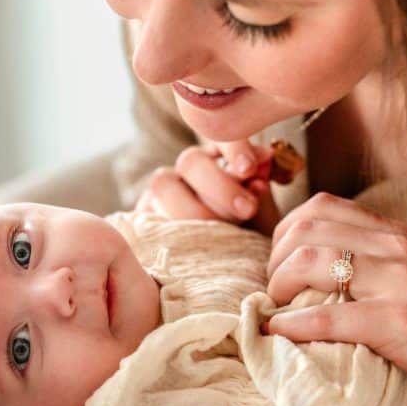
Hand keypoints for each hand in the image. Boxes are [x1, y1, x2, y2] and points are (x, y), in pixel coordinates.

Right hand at [135, 140, 280, 235]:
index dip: (234, 147)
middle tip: (246, 210)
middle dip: (220, 186)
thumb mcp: (261, 214)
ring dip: (194, 210)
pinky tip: (188, 246)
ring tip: (221, 235)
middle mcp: (187, 168)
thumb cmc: (248, 236)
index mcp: (221, 156)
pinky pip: (144, 214)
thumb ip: (260, 188)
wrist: (224, 269)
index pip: (223, 136)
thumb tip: (263, 159)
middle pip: (190, 161)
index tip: (249, 168)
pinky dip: (167, 228)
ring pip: (163, 185)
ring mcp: (161, 191)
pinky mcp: (143, 215)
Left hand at [260, 191, 406, 405]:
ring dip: (279, 286)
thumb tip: (323, 274)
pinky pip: (328, 316)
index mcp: (399, 236)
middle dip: (275, 259)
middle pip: (307, 228)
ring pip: (311, 261)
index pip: (322, 207)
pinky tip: (280, 334)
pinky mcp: (399, 323)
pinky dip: (294, 325)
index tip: (279, 264)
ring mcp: (398, 283)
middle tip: (274, 291)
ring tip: (277, 308)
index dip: (286, 234)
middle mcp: (396, 249)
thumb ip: (379, 266)